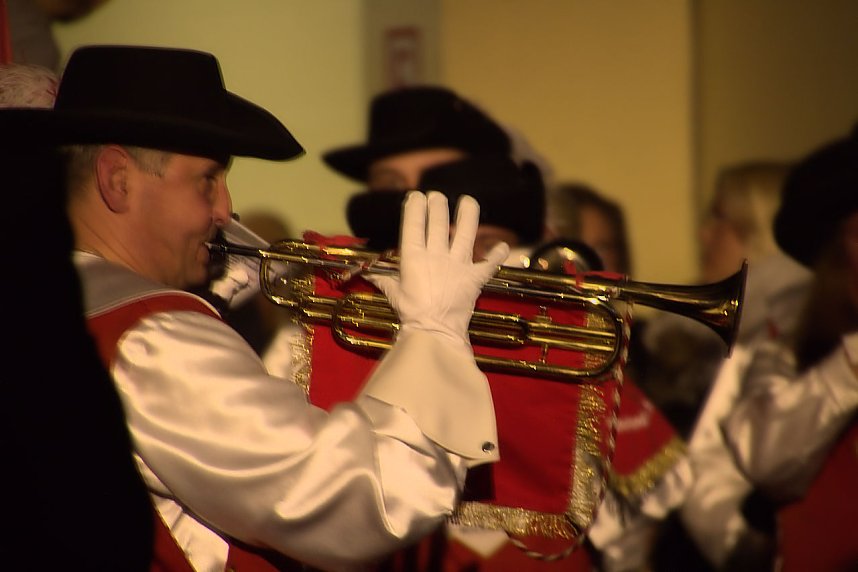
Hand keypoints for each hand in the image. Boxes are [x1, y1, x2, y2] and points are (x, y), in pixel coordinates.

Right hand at [367, 191, 508, 345]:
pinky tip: (504, 246)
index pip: (414, 224)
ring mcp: (458, 265)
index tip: (416, 196)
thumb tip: (367, 274)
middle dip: (438, 204)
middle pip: (439, 222)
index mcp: (413, 257)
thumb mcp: (393, 294)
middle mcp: (436, 255)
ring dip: (468, 214)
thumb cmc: (410, 313)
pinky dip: (498, 254)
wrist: (434, 332)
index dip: (415, 207)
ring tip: (468, 200)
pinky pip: (490, 263)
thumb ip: (383, 279)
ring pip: (466, 232)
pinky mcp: (474, 278)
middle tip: (437, 196)